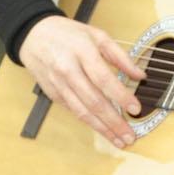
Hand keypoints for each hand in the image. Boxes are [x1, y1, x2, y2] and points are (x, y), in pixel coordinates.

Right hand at [19, 14, 147, 149]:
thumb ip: (120, 56)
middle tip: (130, 136)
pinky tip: (102, 130)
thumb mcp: (97, 35)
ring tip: (118, 140)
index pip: (104, 79)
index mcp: (82, 52)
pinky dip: (89, 122)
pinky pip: (73, 111)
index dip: (121, 96)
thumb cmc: (68, 34)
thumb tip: (140, 76)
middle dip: (114, 122)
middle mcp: (68, 70)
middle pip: (93, 101)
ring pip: (82, 112)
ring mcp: (59, 84)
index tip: (136, 109)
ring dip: (102, 129)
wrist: (34, 35)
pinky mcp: (53, 94)